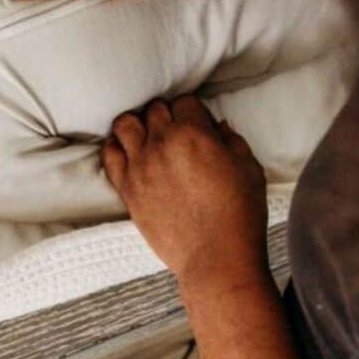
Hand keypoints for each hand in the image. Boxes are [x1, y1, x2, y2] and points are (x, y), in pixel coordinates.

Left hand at [101, 96, 267, 282]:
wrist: (216, 257)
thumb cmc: (239, 214)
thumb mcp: (249, 168)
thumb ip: (232, 140)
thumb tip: (218, 126)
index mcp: (193, 133)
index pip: (185, 102)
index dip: (193, 111)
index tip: (198, 125)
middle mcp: (161, 144)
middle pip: (154, 109)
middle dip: (166, 115)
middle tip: (175, 131)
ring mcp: (140, 166)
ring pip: (125, 124)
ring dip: (137, 124)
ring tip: (147, 136)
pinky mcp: (127, 188)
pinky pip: (109, 155)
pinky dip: (116, 147)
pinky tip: (127, 152)